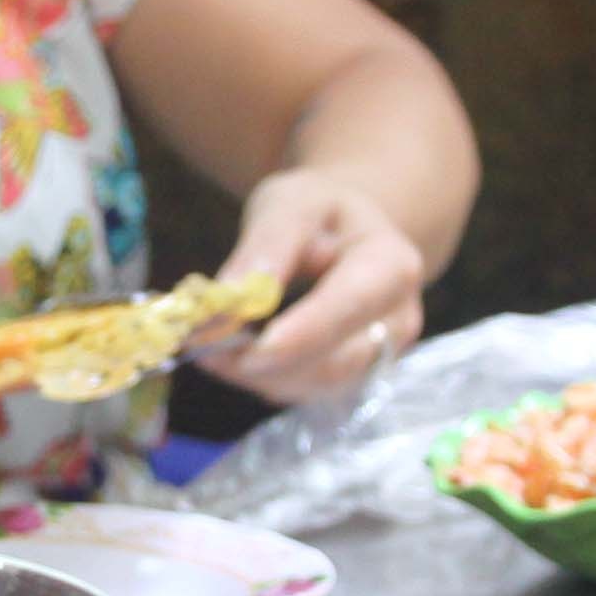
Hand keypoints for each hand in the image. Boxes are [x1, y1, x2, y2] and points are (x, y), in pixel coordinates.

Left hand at [195, 167, 429, 404]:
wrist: (343, 234)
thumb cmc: (320, 214)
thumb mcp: (291, 204)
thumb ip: (266, 245)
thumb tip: (232, 296)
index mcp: (392, 266)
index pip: (350, 307)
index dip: (301, 335)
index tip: (249, 350)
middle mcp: (395, 322)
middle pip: (333, 362)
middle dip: (263, 361)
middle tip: (199, 343)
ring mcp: (376, 358)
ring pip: (310, 385)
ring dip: (252, 374)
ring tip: (204, 342)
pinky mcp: (348, 380)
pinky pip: (300, 391)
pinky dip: (256, 378)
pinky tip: (226, 353)